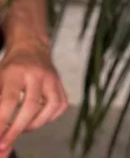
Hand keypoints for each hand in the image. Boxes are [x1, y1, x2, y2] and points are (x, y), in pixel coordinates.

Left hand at [0, 42, 67, 156]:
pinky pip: (60, 106)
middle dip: (16, 130)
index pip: (9, 100)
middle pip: (30, 106)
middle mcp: (37, 74)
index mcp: (16, 72)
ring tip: (21, 129)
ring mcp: (53, 78)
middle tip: (4, 145)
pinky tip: (37, 120)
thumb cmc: (10, 67)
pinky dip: (49, 118)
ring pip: (49, 108)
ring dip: (34, 125)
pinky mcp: (61, 84)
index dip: (3, 121)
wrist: (31, 47)